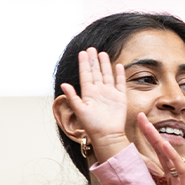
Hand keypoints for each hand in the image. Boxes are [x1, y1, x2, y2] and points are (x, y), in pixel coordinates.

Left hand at [59, 48, 128, 162]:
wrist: (107, 135)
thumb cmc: (92, 126)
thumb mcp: (80, 110)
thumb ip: (72, 97)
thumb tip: (63, 84)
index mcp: (88, 93)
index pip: (86, 75)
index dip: (84, 64)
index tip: (82, 53)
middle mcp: (98, 92)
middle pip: (95, 72)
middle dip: (93, 60)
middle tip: (91, 48)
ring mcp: (110, 94)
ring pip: (107, 75)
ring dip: (104, 64)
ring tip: (102, 53)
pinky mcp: (120, 98)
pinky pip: (120, 83)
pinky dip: (119, 75)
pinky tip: (118, 66)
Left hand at [138, 113, 184, 184]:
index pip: (155, 161)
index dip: (145, 147)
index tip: (133, 133)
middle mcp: (176, 182)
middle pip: (162, 153)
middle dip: (151, 134)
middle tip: (139, 116)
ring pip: (170, 157)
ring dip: (158, 139)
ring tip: (146, 124)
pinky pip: (181, 171)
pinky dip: (173, 157)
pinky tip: (164, 146)